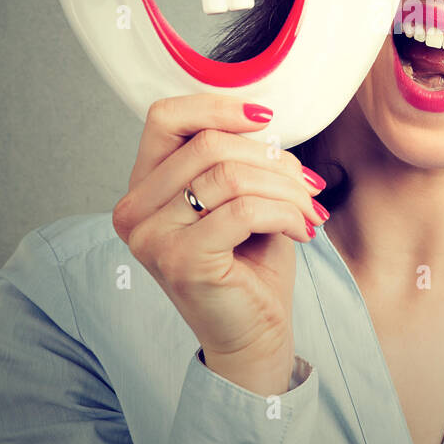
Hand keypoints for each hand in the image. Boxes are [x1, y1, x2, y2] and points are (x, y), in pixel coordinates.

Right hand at [111, 94, 326, 396]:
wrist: (254, 337)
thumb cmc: (250, 265)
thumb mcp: (240, 196)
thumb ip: (236, 156)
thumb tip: (261, 117)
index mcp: (143, 188)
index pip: (166, 118)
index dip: (218, 106)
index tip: (266, 119)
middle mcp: (134, 211)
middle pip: (209, 143)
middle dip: (272, 159)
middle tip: (308, 184)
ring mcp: (152, 237)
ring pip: (230, 174)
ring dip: (286, 188)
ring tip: (309, 209)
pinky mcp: (180, 260)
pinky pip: (243, 210)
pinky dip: (285, 212)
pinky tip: (303, 229)